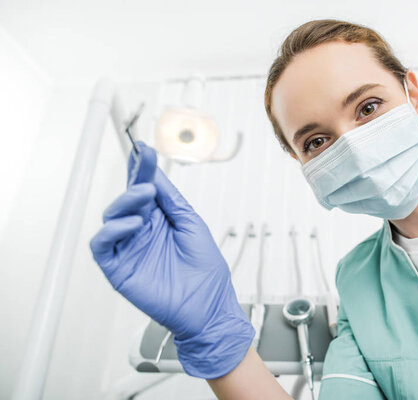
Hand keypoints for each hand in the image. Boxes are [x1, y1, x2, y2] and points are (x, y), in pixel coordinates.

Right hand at [90, 142, 253, 378]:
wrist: (208, 306)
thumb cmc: (205, 270)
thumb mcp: (192, 225)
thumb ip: (172, 200)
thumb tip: (156, 175)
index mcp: (161, 220)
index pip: (146, 189)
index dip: (143, 170)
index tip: (145, 150)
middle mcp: (142, 231)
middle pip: (127, 200)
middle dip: (134, 184)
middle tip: (147, 182)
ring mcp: (129, 249)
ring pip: (112, 218)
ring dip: (125, 204)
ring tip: (144, 199)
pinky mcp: (119, 268)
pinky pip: (103, 246)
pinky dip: (112, 231)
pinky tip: (133, 225)